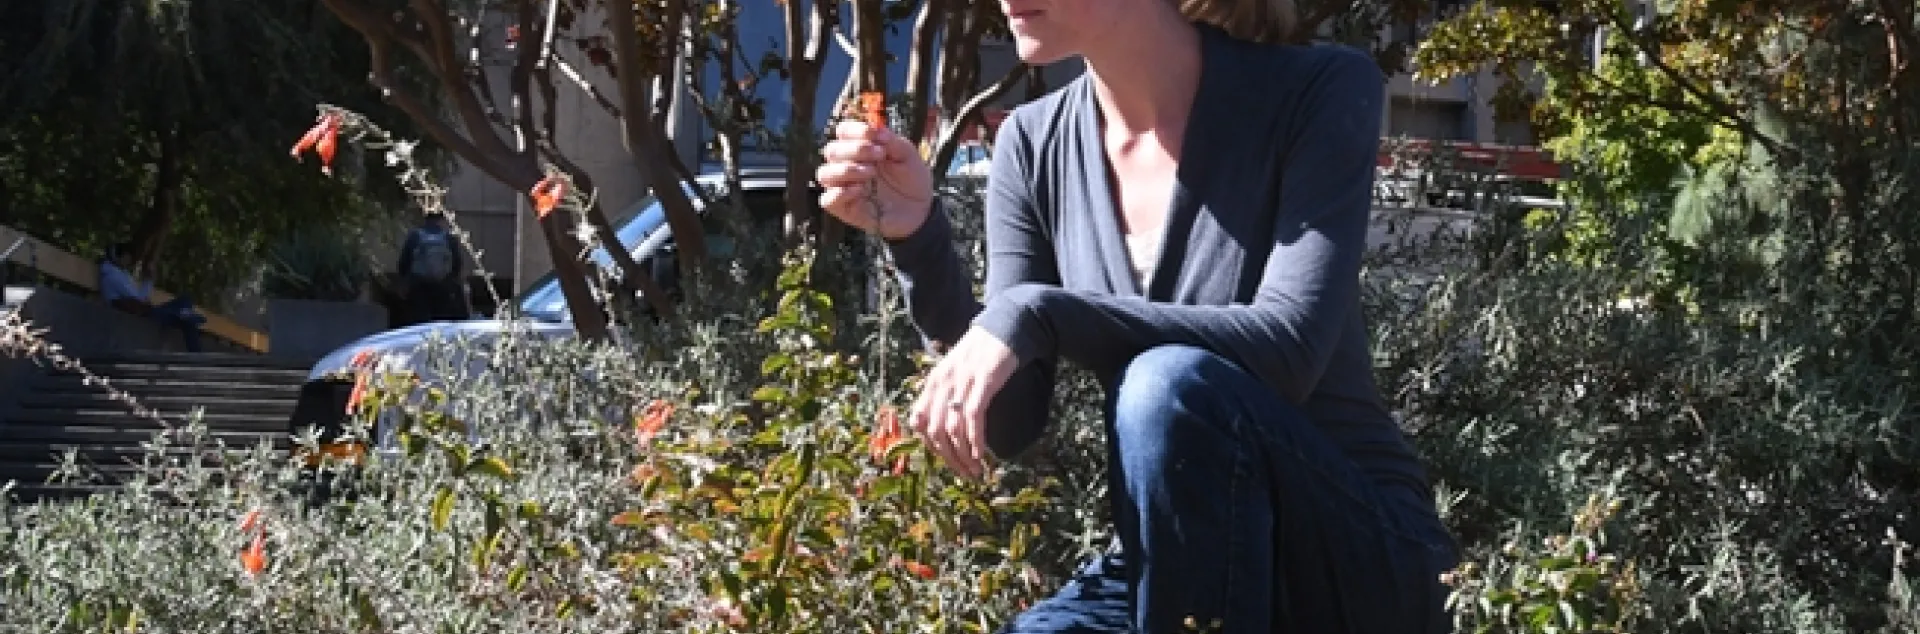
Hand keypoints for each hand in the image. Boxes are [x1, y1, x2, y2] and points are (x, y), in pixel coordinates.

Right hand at [816, 120, 933, 239]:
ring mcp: (843, 187)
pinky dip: (840, 193)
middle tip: (879, 155)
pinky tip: (860, 190)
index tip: (875, 135)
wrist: (920, 210)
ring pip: (825, 174)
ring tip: (871, 173)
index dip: (855, 130)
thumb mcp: (908, 156)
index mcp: (860, 148)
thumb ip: (892, 141)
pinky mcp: (845, 209)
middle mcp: (847, 165)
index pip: (843, 131)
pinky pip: (828, 200)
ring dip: (846, 169)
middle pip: (832, 150)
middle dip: (855, 150)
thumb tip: (877, 128)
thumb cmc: (911, 180)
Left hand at [908, 326, 1019, 479]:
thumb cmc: (982, 353)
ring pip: (953, 430)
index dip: (931, 446)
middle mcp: (942, 383)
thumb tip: (946, 429)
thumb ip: (947, 395)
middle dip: (950, 459)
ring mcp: (962, 382)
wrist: (1005, 328)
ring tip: (976, 472)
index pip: (919, 422)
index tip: (949, 462)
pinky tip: (981, 455)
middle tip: (965, 475)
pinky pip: (972, 418)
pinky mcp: (983, 381)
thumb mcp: (955, 372)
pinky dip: (975, 441)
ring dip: (963, 456)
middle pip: (936, 431)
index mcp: (933, 382)